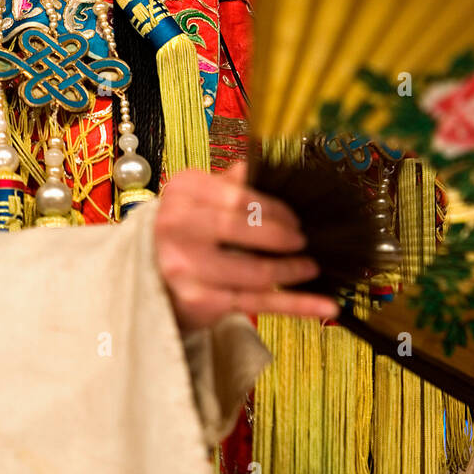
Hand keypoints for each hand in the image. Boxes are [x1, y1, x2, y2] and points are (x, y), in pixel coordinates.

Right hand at [155, 159, 337, 333]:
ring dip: (291, 271)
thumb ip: (232, 183)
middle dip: (284, 238)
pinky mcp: (198, 301)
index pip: (240, 197)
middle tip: (303, 242)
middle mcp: (178, 226)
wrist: (147, 274)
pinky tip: (325, 307)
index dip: (276, 209)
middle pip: (246, 230)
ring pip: (255, 272)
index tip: (296, 218)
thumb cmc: (185, 231)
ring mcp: (185, 266)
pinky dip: (297, 305)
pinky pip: (257, 303)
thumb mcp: (199, 198)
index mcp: (183, 191)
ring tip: (309, 268)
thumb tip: (276, 166)